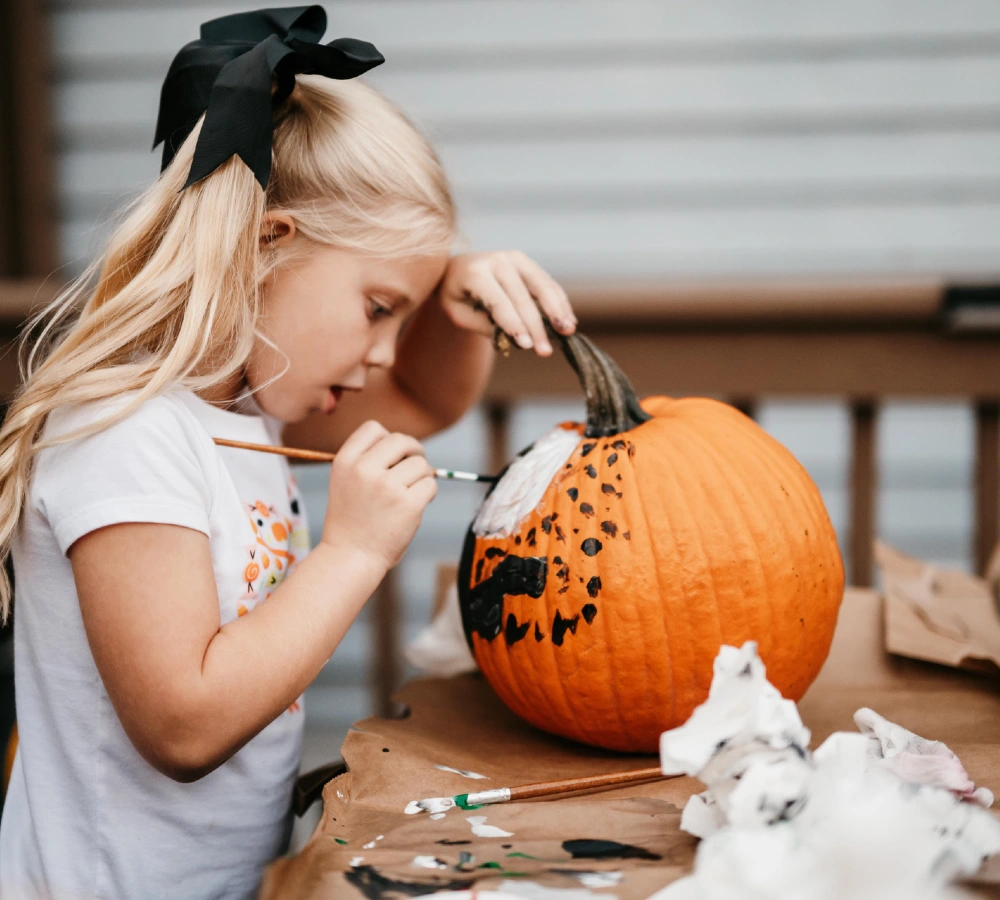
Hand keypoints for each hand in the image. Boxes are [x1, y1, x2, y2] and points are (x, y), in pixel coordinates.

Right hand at [320, 420, 436, 569]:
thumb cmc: (351, 520)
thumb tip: (406, 444)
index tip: (393, 454)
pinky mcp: (408, 504)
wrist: (350, 557)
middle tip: (415, 466)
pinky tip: (415, 505)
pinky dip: (427, 494)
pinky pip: (430, 485)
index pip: (373, 428)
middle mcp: (364, 470)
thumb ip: (367, 459)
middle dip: (414, 450)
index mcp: (345, 461)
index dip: (388, 438)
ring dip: (421, 477)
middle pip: (401, 440)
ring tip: (409, 494)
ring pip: (420, 464)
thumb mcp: (345, 481)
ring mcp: (387, 487)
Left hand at [436, 250, 576, 355]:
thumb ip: (483, 325)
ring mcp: (515, 259)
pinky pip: (547, 283)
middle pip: (522, 297)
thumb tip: (516, 338)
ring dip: (557, 311)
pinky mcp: (527, 263)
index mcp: (475, 272)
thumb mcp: (458, 314)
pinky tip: (568, 321)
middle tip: (545, 351)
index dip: (513, 324)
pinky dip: (560, 302)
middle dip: (536, 327)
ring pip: (542, 286)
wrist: (456, 268)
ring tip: (567, 331)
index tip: (526, 346)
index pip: (498, 302)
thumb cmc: (456, 295)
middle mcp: (497, 260)